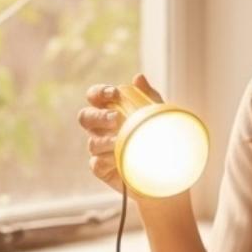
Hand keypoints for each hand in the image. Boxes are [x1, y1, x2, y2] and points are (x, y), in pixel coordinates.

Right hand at [79, 75, 163, 196]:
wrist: (166, 173)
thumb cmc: (158, 139)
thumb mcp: (157, 115)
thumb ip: (148, 96)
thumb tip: (138, 77)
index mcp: (109, 111)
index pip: (94, 97)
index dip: (99, 93)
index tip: (114, 94)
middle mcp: (99, 129)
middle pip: (85, 117)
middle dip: (98, 116)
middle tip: (116, 118)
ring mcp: (99, 150)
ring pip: (92, 142)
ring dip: (105, 140)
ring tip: (120, 140)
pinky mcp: (101, 169)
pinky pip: (96, 163)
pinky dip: (106, 160)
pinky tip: (117, 159)